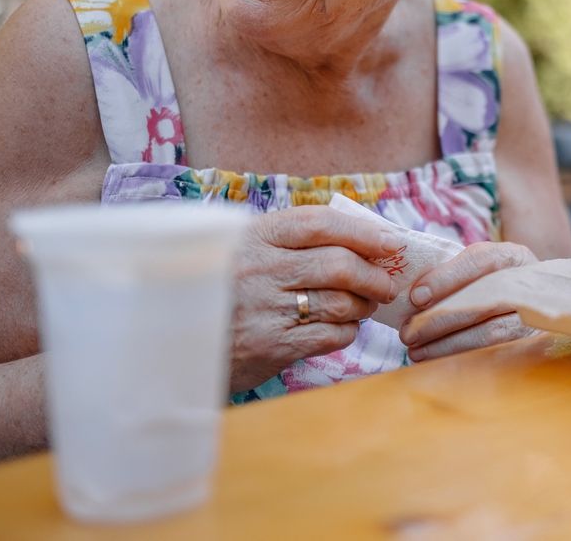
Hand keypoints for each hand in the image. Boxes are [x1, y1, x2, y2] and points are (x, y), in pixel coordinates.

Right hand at [229, 206, 401, 391]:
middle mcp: (260, 269)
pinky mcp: (272, 346)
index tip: (392, 242)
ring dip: (364, 305)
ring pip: (341, 302)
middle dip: (374, 275)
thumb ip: (292, 238)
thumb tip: (363, 232)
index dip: (363, 231)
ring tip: (365, 305)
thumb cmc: (226, 288)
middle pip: (339, 264)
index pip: (320, 223)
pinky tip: (343, 327)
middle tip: (386, 284)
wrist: (178, 339)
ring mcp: (266, 309)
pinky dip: (348, 330)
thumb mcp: (245, 248)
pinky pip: (331, 335)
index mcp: (255, 236)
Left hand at [398, 242, 538, 361]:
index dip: (447, 278)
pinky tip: (436, 362)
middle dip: (441, 318)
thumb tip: (411, 297)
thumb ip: (451, 274)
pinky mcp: (531, 344)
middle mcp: (528, 284)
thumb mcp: (479, 270)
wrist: (535, 303)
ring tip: (415, 351)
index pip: (480, 261)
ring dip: (448, 344)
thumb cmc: (492, 283)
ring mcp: (533, 317)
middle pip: (485, 300)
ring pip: (491, 333)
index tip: (417, 297)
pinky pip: (495, 356)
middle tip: (408, 332)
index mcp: (512, 256)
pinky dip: (462, 359)